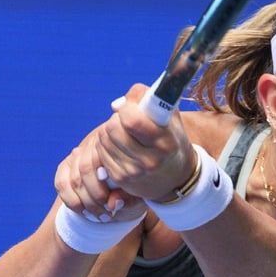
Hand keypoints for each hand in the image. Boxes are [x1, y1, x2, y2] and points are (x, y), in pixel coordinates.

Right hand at [54, 128, 145, 222]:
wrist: (120, 192)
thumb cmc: (133, 191)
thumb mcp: (137, 196)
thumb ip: (127, 199)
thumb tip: (112, 204)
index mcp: (114, 144)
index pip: (102, 159)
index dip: (104, 185)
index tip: (111, 206)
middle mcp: (94, 144)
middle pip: (85, 169)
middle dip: (95, 197)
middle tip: (107, 215)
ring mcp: (77, 155)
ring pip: (73, 179)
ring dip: (85, 203)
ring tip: (99, 217)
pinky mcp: (65, 167)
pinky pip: (61, 184)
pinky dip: (72, 202)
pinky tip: (85, 213)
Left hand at [94, 83, 196, 201]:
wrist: (175, 175)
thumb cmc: (170, 137)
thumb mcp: (169, 114)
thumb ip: (147, 98)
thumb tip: (116, 105)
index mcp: (165, 143)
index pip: (131, 121)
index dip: (127, 108)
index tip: (132, 108)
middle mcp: (150, 161)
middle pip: (112, 128)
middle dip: (117, 119)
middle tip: (128, 121)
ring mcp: (134, 172)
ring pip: (103, 138)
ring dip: (110, 131)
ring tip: (125, 134)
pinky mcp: (121, 178)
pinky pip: (100, 152)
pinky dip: (107, 145)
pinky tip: (121, 147)